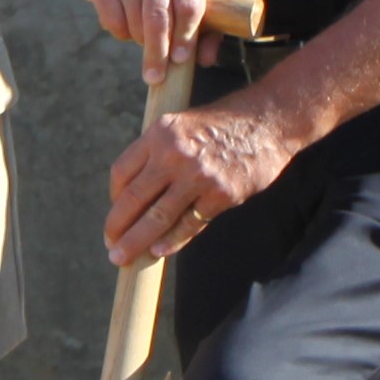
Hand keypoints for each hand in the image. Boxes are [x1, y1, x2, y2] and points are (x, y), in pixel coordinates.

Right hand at [77, 0, 219, 81]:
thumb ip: (206, 29)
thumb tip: (207, 60)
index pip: (189, 6)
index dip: (186, 38)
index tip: (179, 60)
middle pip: (159, 17)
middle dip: (158, 52)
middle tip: (156, 76)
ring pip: (135, 22)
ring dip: (141, 42)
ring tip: (145, 37)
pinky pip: (112, 21)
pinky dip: (121, 33)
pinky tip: (126, 22)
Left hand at [104, 98, 293, 267]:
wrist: (268, 121)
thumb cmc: (221, 125)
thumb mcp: (181, 125)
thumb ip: (157, 152)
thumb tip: (134, 193)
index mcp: (159, 133)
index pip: (122, 172)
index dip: (114, 197)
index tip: (115, 213)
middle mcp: (174, 154)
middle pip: (134, 199)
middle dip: (117, 227)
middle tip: (110, 247)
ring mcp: (198, 177)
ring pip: (157, 217)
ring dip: (136, 241)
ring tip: (123, 258)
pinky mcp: (221, 195)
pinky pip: (190, 224)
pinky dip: (172, 241)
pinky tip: (159, 252)